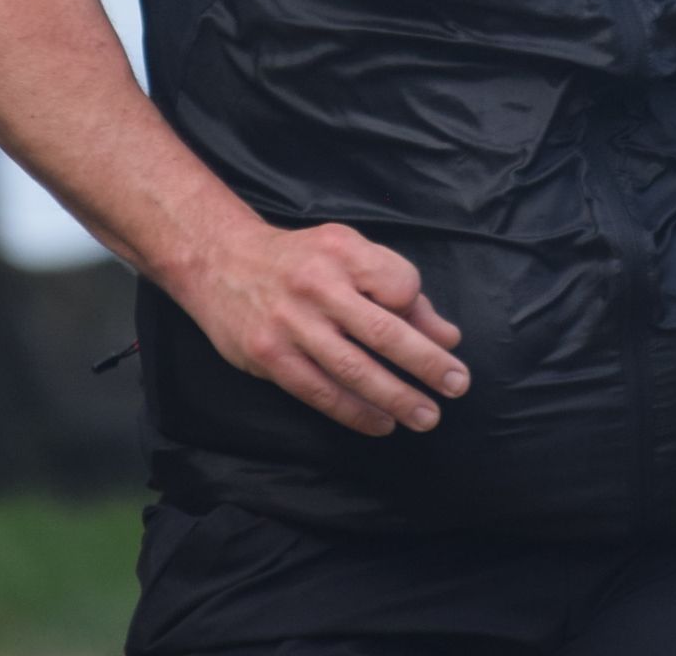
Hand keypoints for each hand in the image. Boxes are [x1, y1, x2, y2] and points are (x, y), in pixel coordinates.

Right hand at [171, 212, 470, 436]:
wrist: (218, 262)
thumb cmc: (299, 259)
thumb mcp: (348, 253)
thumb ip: (397, 288)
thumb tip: (447, 336)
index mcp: (343, 252)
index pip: (399, 285)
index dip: (421, 312)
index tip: (437, 334)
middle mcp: (317, 285)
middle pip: (382, 331)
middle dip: (425, 363)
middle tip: (458, 386)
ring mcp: (290, 324)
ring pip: (352, 369)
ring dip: (395, 397)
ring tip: (427, 416)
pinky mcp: (269, 356)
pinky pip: (319, 391)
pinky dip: (354, 412)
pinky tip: (381, 423)